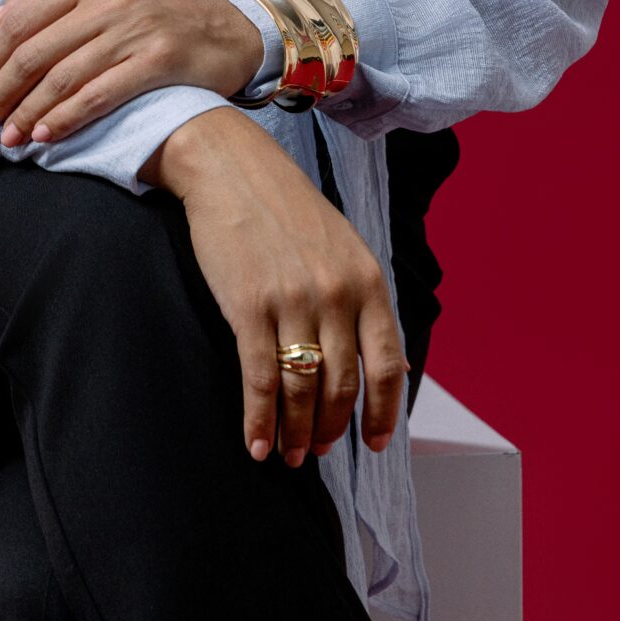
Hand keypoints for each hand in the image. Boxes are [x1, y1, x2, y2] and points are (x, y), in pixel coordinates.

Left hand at [0, 0, 264, 147]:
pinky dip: (66, 118)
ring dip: (28, 112)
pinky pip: (98, 95)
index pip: (22, 17)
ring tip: (8, 138)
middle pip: (36, 50)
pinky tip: (46, 135)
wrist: (228, 27)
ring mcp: (135, 28)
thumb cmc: (155, 13)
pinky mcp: (158, 60)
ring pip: (63, 77)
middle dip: (1, 91)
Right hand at [141, 108, 408, 466]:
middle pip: (342, 386)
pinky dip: (260, 422)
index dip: (383, 413)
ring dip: (295, 433)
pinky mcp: (248, 307)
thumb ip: (363, 299)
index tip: (373, 444)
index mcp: (367, 279)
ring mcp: (292, 302)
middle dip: (330, 428)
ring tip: (287, 454)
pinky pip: (261, 380)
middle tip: (316, 451)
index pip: (388, 365)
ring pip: (302, 390)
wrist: (230, 166)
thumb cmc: (286, 206)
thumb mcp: (342, 245)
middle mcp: (336, 294)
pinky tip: (257, 445)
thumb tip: (389, 364)